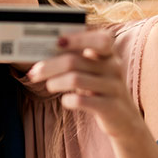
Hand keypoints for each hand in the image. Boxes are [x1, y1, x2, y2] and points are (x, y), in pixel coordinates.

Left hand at [25, 30, 142, 138]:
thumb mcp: (94, 71)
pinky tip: (66, 101)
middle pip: (74, 61)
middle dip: (49, 66)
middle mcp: (114, 68)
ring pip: (75, 79)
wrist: (124, 120)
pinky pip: (81, 101)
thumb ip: (77, 59)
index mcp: (109, 55)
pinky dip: (68, 100)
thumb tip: (44, 52)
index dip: (78, 38)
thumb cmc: (100, 89)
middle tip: (34, 73)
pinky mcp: (110, 107)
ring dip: (55, 83)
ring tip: (50, 86)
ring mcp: (113, 88)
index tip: (56, 42)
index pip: (100, 39)